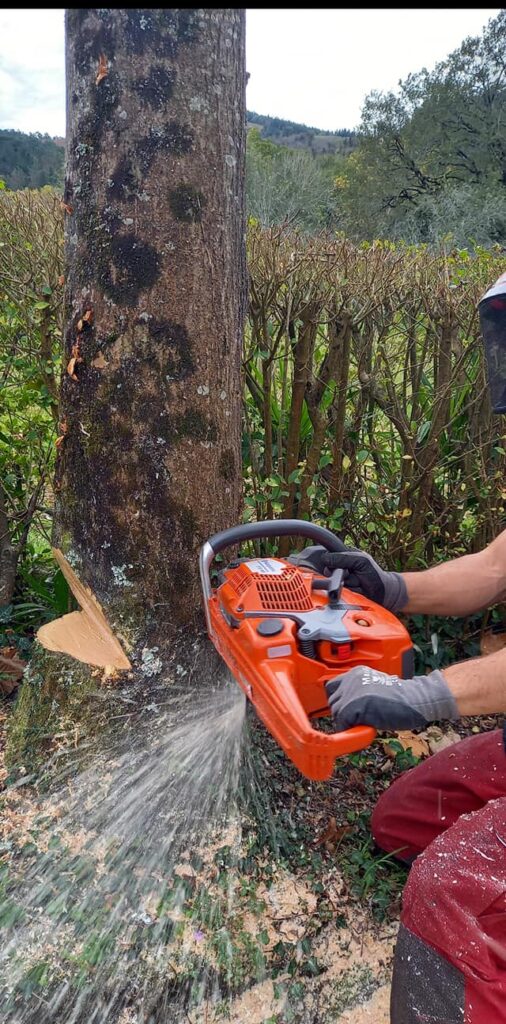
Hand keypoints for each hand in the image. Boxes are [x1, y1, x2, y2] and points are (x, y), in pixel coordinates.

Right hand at [320, 550, 407, 611]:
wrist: (383, 593)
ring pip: (334, 581)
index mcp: (346, 555)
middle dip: (343, 574)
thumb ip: (343, 558)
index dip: (334, 561)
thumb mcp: (361, 561)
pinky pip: (337, 591)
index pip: (330, 555)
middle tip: (356, 575)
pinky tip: (356, 590)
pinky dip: (348, 591)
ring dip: (348, 583)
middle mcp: (341, 567)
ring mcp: (341, 580)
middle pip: (329, 570)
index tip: (346, 566)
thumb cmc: (374, 575)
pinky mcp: (341, 591)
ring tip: (358, 583)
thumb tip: (325, 559)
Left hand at [325, 666, 458, 731]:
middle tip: (359, 720)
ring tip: (366, 723)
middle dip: (343, 713)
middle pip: (333, 701)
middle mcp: (351, 679)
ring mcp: (352, 691)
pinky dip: (352, 730)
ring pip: (337, 713)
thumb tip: (345, 709)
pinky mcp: (354, 705)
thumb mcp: (375, 687)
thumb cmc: (401, 697)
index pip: (332, 686)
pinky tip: (367, 728)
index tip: (346, 710)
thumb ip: (359, 692)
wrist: (416, 699)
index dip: (338, 701)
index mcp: (356, 672)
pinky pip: (343, 723)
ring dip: (348, 722)